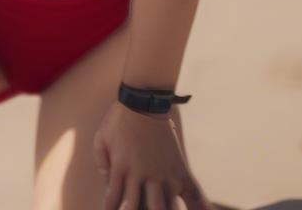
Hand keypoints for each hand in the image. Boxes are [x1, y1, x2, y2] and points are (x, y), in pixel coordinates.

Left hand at [92, 100, 211, 208]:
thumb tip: (106, 181)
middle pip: (138, 207)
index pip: (114, 197)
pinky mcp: (178, 168)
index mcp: (121, 167)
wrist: (144, 102)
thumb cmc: (118, 119)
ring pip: (162, 206)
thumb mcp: (101, 137)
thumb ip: (102, 161)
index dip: (111, 209)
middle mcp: (141, 174)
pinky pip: (193, 191)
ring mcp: (161, 173)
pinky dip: (201, 206)